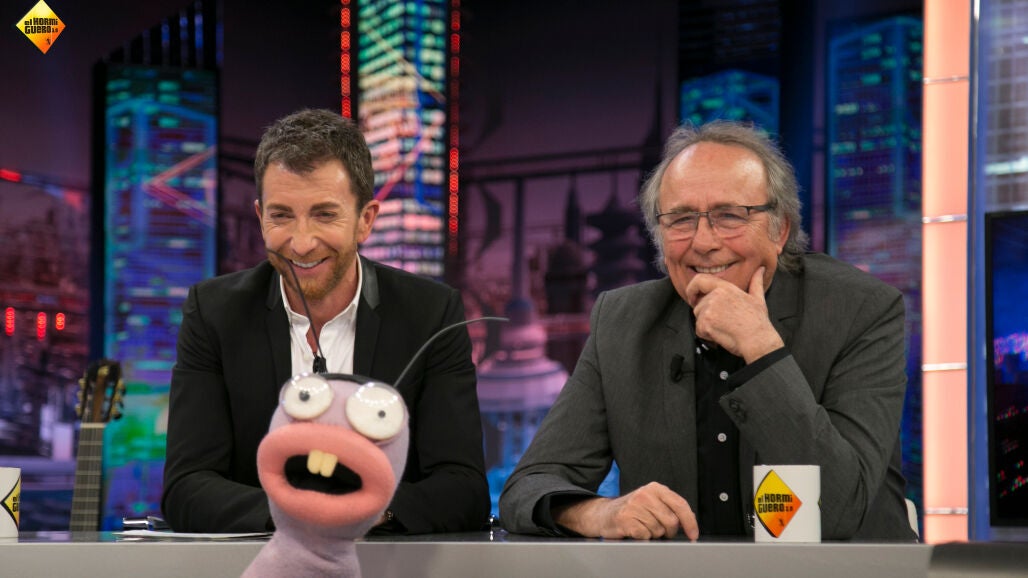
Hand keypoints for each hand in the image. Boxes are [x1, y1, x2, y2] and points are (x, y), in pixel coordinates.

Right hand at [552, 482, 698, 539]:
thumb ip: (669, 507)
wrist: (603, 514)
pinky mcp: (626, 519)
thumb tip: (690, 521)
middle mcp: (645, 494)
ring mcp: (635, 506)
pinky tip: (634, 530)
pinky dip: (642, 538)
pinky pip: (645, 536)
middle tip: (657, 529)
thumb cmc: (631, 510)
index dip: (690, 522)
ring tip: (642, 527)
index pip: (680, 505)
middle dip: (668, 531)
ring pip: (658, 531)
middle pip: (671, 521)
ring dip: (652, 534)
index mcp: (655, 488)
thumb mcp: (651, 502)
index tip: (693, 534)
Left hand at [684, 267, 783, 362]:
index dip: (692, 288)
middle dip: (705, 314)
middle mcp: (715, 296)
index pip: (699, 280)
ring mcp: (709, 310)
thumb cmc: (757, 322)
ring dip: (707, 324)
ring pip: (698, 317)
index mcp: (725, 288)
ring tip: (724, 327)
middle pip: (698, 304)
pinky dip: (707, 335)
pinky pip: (699, 330)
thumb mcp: (758, 298)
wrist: (757, 340)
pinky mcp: (705, 324)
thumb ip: (755, 282)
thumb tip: (760, 270)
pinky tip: (721, 334)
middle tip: (720, 321)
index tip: (693, 296)